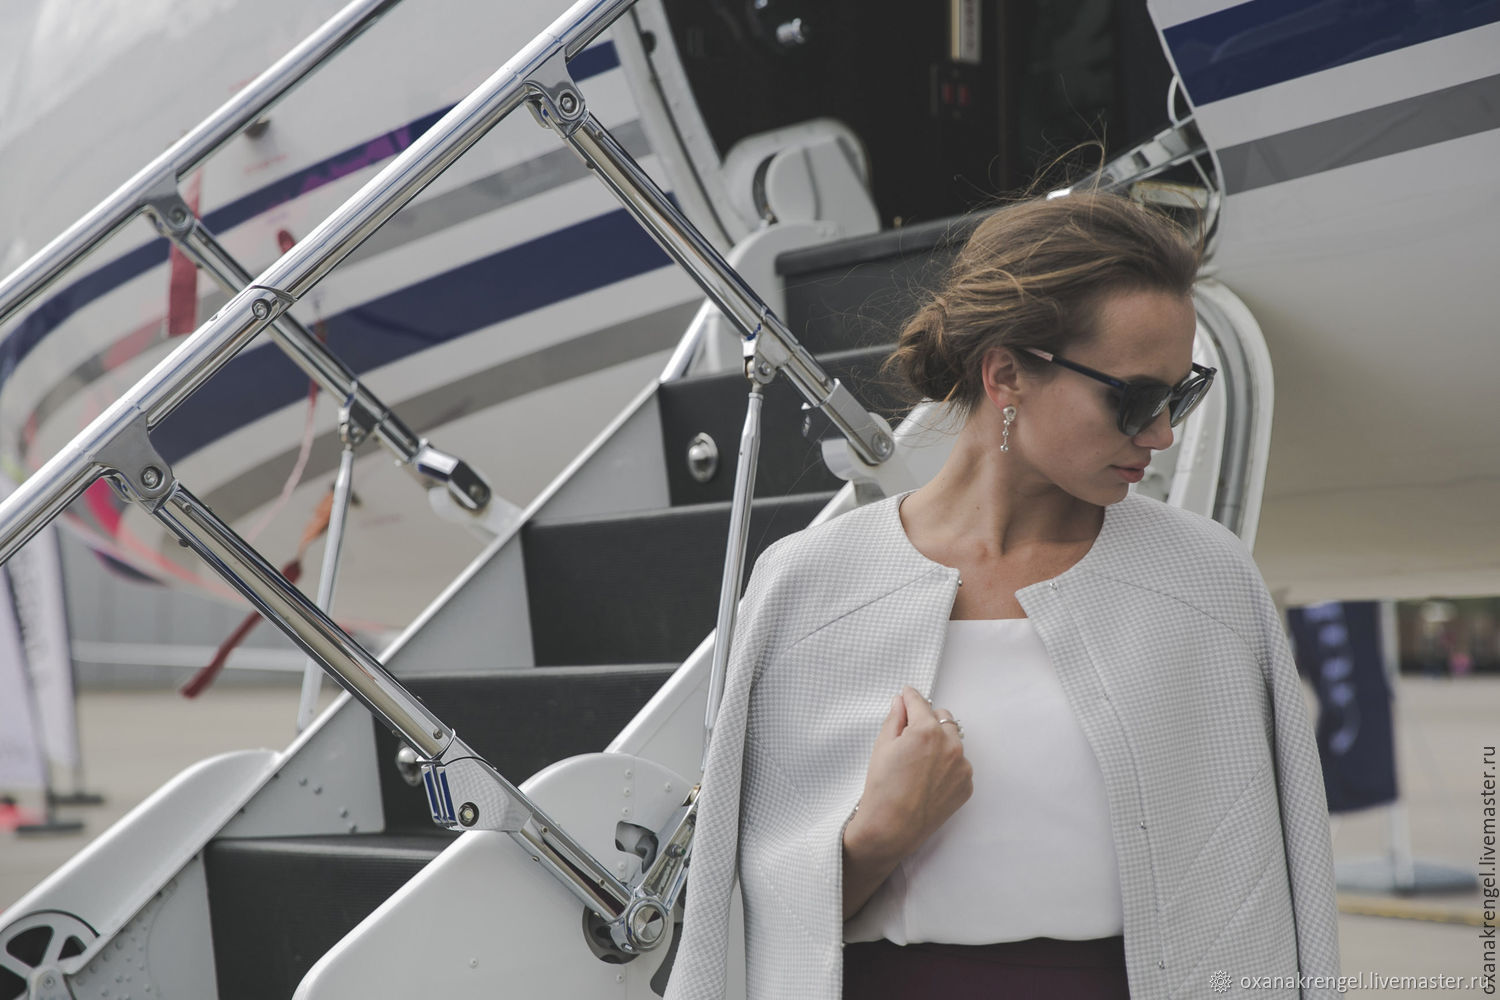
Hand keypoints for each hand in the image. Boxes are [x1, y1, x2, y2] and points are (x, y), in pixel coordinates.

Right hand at [841, 685, 971, 916]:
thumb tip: (901, 702)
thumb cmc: (882, 788)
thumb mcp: (882, 747)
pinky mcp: (966, 785)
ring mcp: (962, 767)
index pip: (920, 703)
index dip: (910, 697)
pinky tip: (927, 779)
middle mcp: (951, 745)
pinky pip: (959, 765)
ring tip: (918, 762)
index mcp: (927, 731)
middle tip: (909, 735)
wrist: (891, 829)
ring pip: (953, 741)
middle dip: (927, 721)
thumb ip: (895, 719)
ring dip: (939, 742)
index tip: (906, 694)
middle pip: (942, 718)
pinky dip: (947, 765)